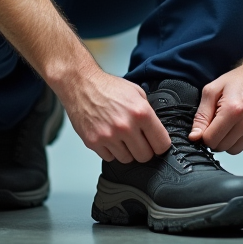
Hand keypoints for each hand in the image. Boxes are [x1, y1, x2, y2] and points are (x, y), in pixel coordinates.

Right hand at [57, 70, 171, 163]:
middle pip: (145, 156)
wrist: (80, 84)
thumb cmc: (107, 87)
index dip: (160, 145)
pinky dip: (110, 151)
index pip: (161, 144)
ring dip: (126, 151)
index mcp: (141, 113)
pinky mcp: (93, 142)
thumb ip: (148, 112)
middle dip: (144, 150)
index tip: (156, 143)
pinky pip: (109, 158)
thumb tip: (156, 131)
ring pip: (127, 159)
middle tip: (137, 140)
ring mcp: (108, 136)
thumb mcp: (137, 93)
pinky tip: (108, 137)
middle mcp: (125, 126)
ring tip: (120, 136)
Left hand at [189, 60, 242, 154]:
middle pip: (222, 147)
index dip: (204, 134)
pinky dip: (240, 139)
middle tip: (219, 122)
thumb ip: (201, 115)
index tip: (207, 125)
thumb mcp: (212, 90)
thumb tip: (195, 136)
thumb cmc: (239, 80)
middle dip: (216, 137)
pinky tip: (241, 124)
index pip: (211, 139)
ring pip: (234, 150)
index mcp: (233, 110)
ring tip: (231, 123)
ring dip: (228, 140)